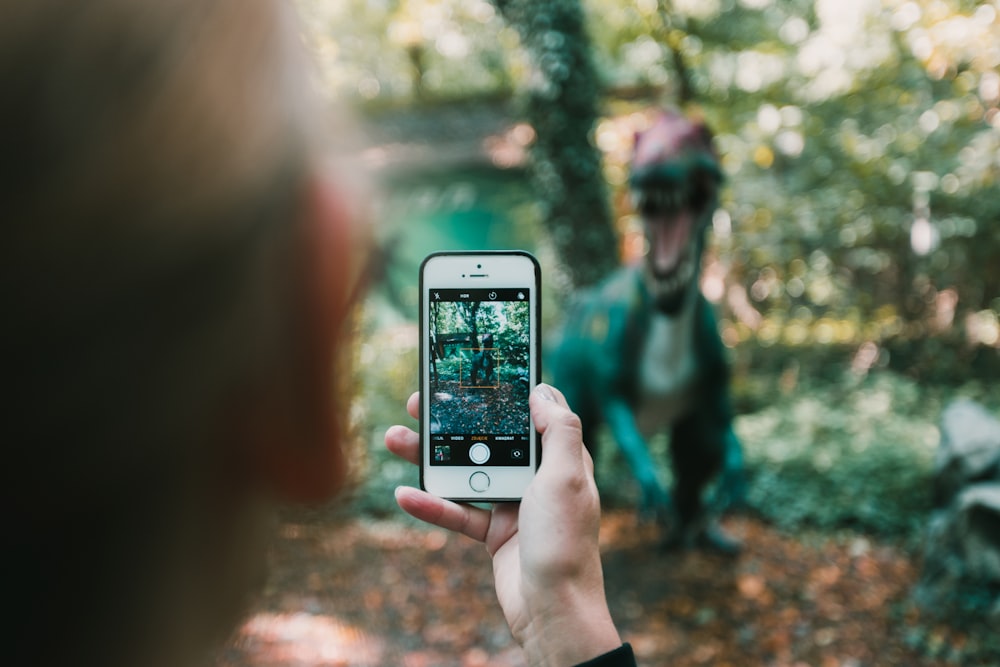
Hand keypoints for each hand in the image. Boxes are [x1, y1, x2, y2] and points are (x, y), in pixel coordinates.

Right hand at [384, 384, 621, 665]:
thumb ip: (559, 431)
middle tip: (417, 404)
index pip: (531, 415)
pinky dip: (432, 504)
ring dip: (430, 457)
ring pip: (466, 472)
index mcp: (558, 461)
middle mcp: (537, 479)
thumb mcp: (567, 478)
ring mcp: (514, 507)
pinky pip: (458, 512)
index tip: (474, 375)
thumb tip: (542, 390)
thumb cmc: (565, 544)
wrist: (554, 612)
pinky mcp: (494, 534)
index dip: (503, 394)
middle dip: (452, 422)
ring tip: (394, 438)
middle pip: (489, 439)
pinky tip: (404, 494)